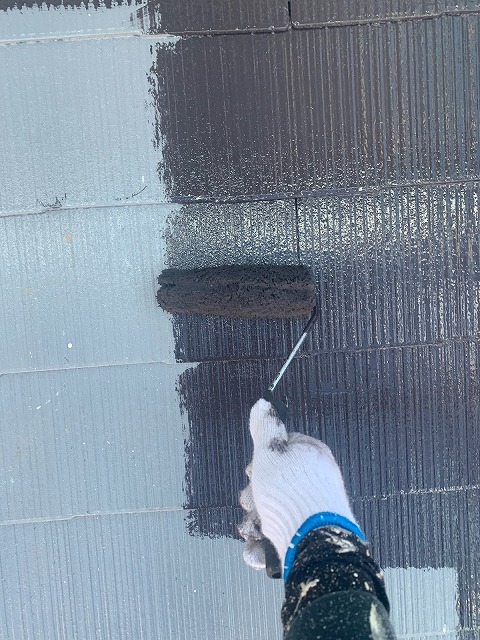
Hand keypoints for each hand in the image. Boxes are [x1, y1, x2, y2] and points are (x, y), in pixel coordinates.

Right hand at [239, 398, 357, 570]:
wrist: (313, 543)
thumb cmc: (292, 493)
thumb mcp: (270, 451)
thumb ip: (265, 428)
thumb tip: (264, 403)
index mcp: (311, 456)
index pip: (281, 452)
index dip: (261, 462)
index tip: (252, 471)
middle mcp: (315, 483)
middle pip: (272, 485)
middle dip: (253, 497)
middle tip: (252, 502)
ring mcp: (312, 513)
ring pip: (270, 514)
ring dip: (254, 523)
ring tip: (254, 528)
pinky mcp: (307, 539)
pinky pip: (278, 538)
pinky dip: (263, 544)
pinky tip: (259, 546)